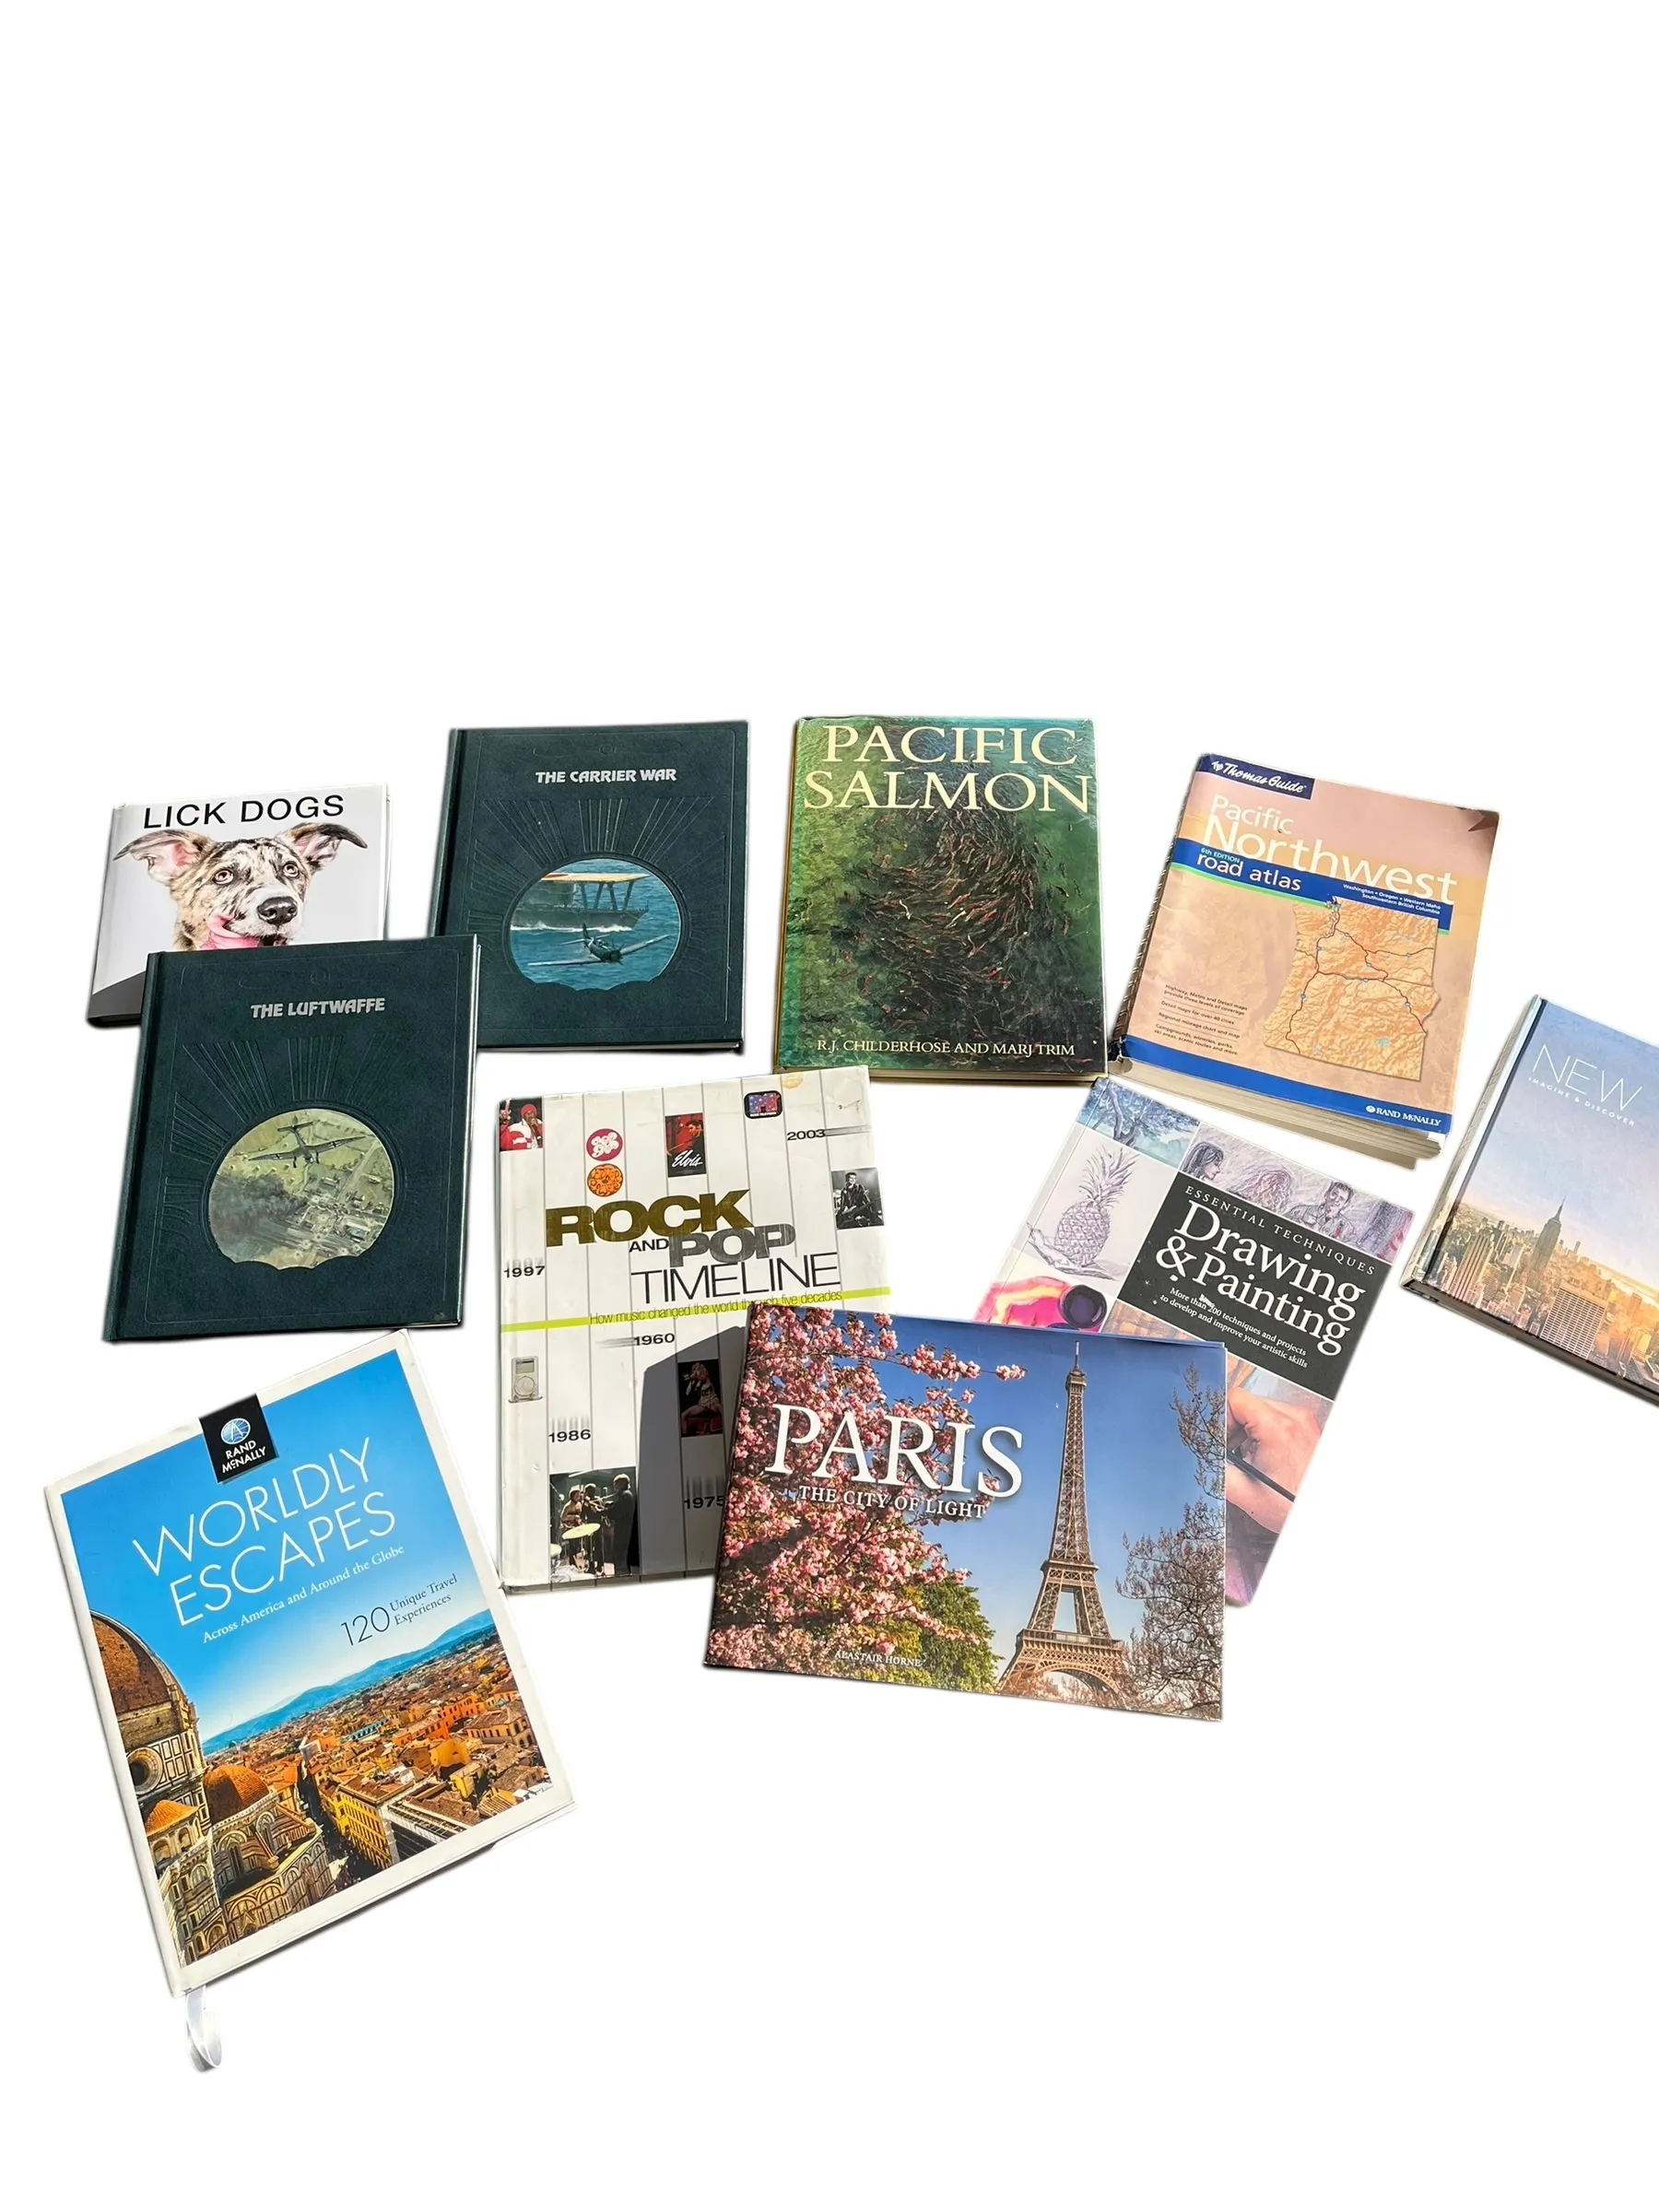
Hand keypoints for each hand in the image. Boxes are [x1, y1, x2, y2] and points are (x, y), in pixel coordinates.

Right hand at [1225, 1386, 1324, 1535]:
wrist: (1317, 1516)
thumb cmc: (1290, 1506)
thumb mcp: (1240, 1490)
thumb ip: (1213, 1465)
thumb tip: (1199, 1452)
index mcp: (1277, 1428)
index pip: (1236, 1398)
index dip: (1222, 1418)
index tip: (1221, 1438)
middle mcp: (1294, 1419)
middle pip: (1249, 1403)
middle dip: (1234, 1427)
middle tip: (1232, 1451)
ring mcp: (1303, 1422)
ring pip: (1262, 1410)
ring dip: (1249, 1430)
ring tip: (1249, 1456)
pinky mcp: (1307, 1429)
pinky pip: (1277, 1418)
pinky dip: (1264, 1433)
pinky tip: (1264, 1455)